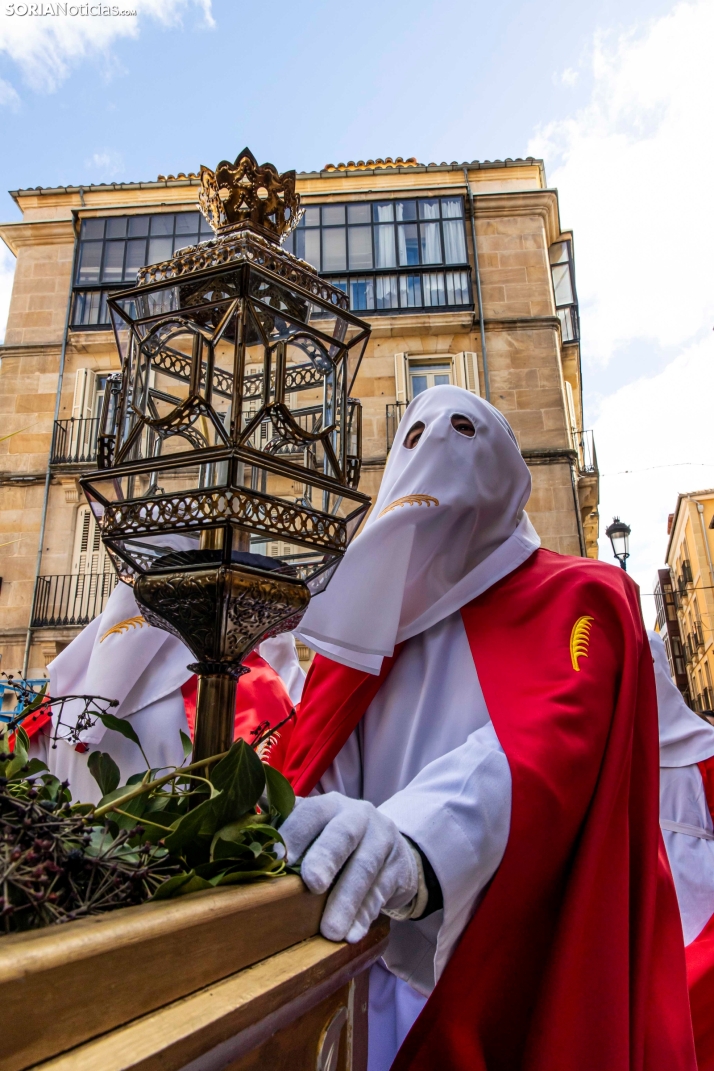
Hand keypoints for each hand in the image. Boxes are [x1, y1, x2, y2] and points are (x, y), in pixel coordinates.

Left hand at [281, 793, 418, 942]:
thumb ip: (281, 824)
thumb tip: (233, 820)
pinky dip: (366, 915)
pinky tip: (353, 934)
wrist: (392, 851)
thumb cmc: (337, 842)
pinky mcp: (398, 867)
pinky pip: (382, 892)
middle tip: (312, 884)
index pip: (310, 812)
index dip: (293, 833)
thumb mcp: (314, 828)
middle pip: (343, 834)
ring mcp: (382, 840)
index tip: (277, 857)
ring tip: (331, 931)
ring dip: (347, 900)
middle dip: (326, 857)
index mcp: (329, 805)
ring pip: (365, 868)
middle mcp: (358, 816)